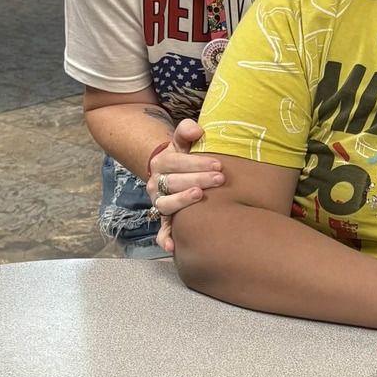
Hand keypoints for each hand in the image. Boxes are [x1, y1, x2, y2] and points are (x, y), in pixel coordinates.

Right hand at [147, 119, 224, 252]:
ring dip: (182, 201)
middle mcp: (156, 183)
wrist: (171, 171)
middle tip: (220, 179)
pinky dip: (165, 239)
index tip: (217, 164)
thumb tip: (196, 130)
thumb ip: (187, 131)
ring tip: (200, 196)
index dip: (196, 163)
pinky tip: (173, 246)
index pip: (175, 161)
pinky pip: (161, 231)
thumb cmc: (185, 155)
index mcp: (161, 162)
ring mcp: (159, 202)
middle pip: (173, 182)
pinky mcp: (163, 219)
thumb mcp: (183, 141)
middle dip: (197, 179)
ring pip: (165, 205)